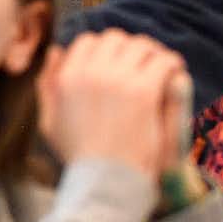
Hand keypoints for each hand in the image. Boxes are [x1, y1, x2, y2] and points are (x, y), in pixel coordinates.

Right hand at [36, 30, 189, 183]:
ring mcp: (118, 80)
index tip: (119, 63)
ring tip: (161, 70)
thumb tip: (55, 51)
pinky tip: (174, 76)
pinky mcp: (143, 90)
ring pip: (143, 46)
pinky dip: (172, 65)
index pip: (89, 41)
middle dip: (132, 49)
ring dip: (154, 55)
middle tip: (144, 64)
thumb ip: (48, 84)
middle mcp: (91, 73)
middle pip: (118, 39)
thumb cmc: (81, 156)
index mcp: (67, 78)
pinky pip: (163, 61)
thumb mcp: (51, 121)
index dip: (106, 49)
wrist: (106, 182)